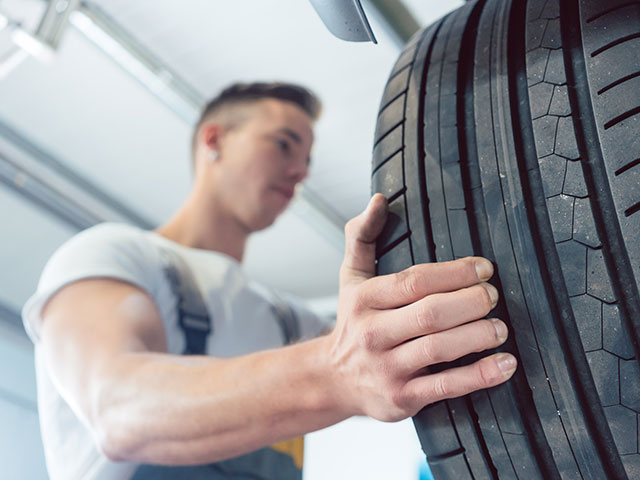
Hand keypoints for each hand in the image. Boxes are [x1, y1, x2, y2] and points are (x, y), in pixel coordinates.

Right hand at [327, 193, 516, 421]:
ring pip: (440, 348)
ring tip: (500, 326)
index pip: (413, 282)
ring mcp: (387, 368)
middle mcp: (372, 333)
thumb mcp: (350, 277)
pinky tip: (505, 364)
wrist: (333, 379)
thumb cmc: (353, 322)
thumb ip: (362, 236)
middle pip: (430, 314)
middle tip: (493, 295)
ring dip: (479, 335)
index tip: (484, 268)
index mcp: (363, 300)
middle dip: (471, 302)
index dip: (454, 273)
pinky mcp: (402, 398)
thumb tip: (380, 199)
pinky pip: (446, 386)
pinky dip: (481, 375)